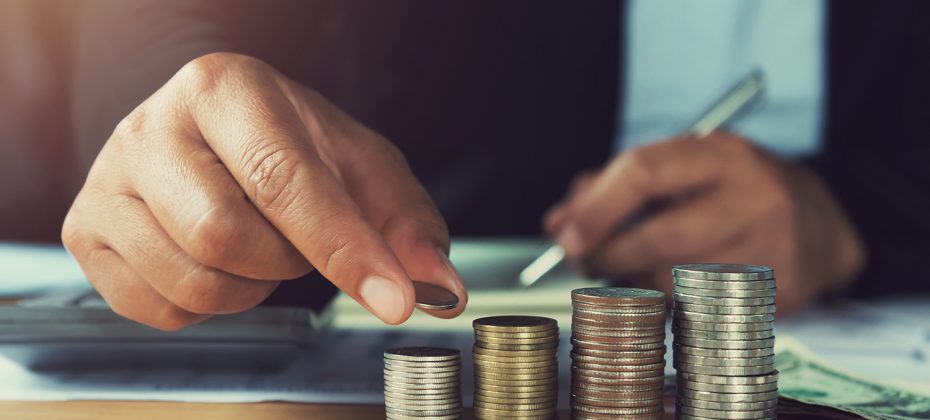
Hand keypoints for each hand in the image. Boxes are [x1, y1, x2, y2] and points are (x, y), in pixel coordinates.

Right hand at [62, 53, 466, 329]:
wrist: (214, 133)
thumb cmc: (287, 144)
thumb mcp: (360, 166)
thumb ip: (404, 224)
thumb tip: (438, 286)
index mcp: (225, 89)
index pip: (283, 179)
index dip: (344, 247)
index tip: (393, 298)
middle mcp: (152, 126)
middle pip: (225, 236)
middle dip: (284, 259)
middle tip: (294, 235)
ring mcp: (107, 180)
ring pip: (192, 281)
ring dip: (249, 285)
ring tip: (255, 242)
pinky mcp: (84, 230)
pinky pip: (158, 309)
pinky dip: (206, 304)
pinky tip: (215, 261)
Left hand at [545, 132, 864, 313]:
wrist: (822, 222)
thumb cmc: (731, 192)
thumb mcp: (680, 170)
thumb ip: (612, 188)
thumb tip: (559, 223)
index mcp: (720, 153)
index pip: (644, 172)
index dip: (596, 209)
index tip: (565, 235)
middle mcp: (755, 194)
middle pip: (660, 236)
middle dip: (608, 256)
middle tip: (585, 262)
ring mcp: (775, 245)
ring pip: (678, 282)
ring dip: (636, 285)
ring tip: (627, 274)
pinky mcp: (784, 291)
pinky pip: (704, 310)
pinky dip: (670, 306)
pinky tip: (666, 291)